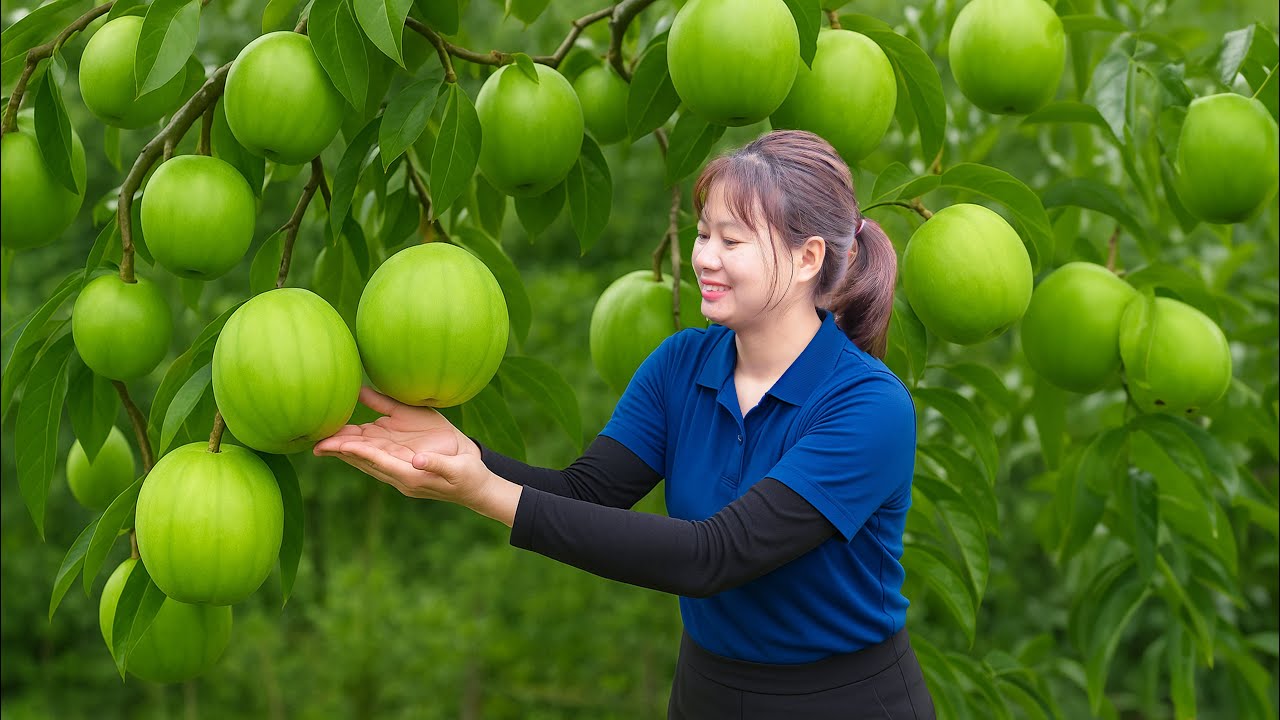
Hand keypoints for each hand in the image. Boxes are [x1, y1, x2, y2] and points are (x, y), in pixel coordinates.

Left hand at [313, 387, 520, 523]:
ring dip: (346, 450)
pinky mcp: (403, 465)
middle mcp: (400, 475)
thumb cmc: (469, 477)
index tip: (339, 445)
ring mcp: (399, 471)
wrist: (476, 486)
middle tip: (316, 442)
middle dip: (342, 452)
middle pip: (365, 462)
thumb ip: (436, 465)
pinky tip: (348, 439)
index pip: (379, 462)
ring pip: (367, 459)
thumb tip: (417, 460)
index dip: (359, 453)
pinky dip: (360, 448)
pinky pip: (376, 456)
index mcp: (411, 476)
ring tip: (322, 441)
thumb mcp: (458, 470)